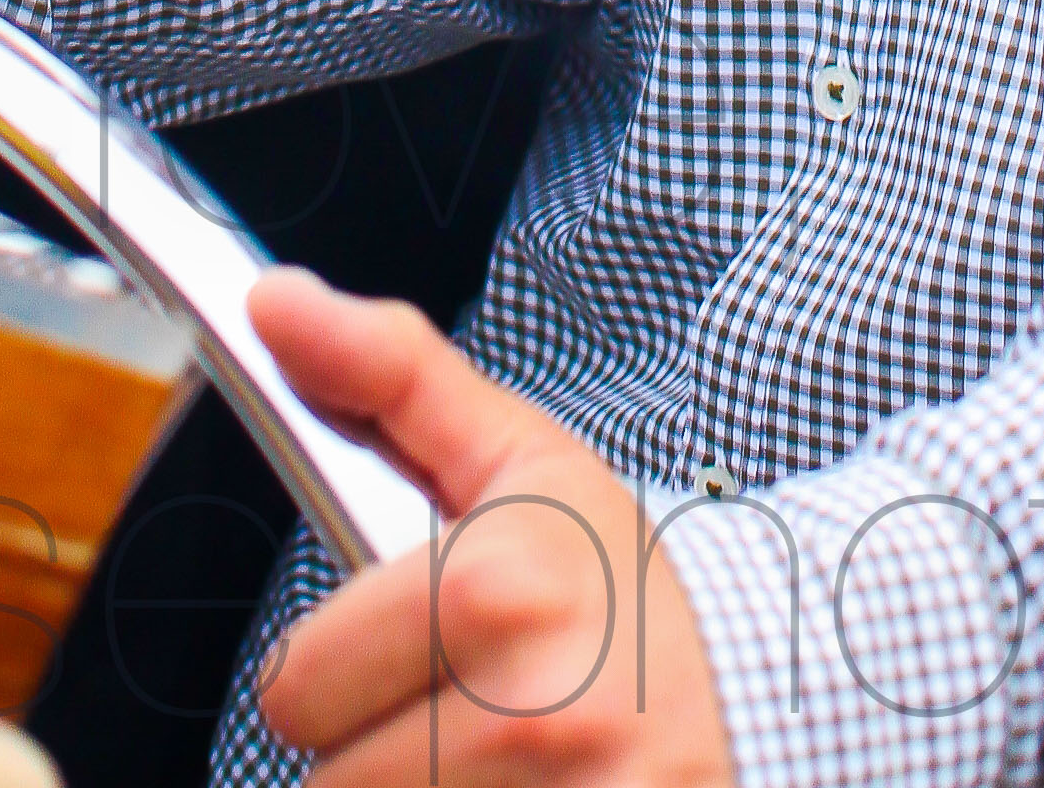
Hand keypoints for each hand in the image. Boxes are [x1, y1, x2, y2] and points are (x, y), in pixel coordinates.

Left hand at [252, 268, 736, 787]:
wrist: (766, 685)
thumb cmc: (619, 580)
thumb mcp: (513, 456)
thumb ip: (385, 373)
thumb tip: (277, 303)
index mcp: (498, 591)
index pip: (294, 688)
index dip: (333, 671)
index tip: (408, 649)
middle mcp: (536, 718)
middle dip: (376, 756)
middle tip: (459, 714)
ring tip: (496, 766)